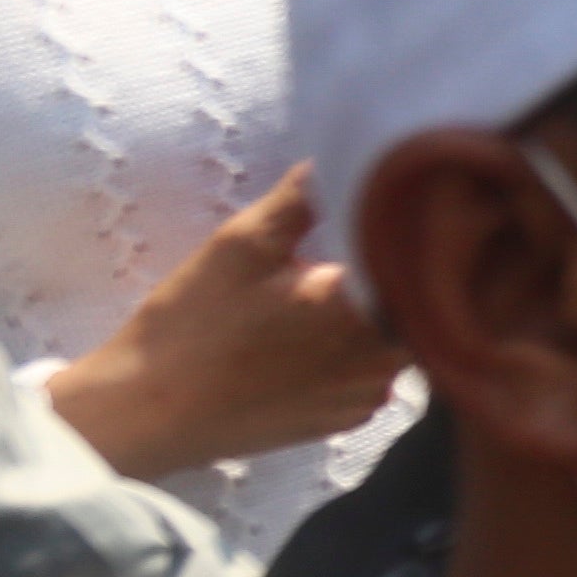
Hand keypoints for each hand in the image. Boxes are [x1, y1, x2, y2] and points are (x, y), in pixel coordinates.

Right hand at [51, 167, 397, 482]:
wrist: (149, 412)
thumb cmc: (193, 326)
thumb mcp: (241, 245)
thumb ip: (302, 199)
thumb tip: (338, 158)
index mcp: (370, 311)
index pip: (426, 263)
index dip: (416, 234)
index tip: (401, 213)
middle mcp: (384, 360)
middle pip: (420, 304)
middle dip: (396, 273)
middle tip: (359, 248)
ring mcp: (367, 394)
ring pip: (400, 340)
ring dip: (379, 314)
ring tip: (332, 290)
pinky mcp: (347, 418)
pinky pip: (374, 372)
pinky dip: (358, 351)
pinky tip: (317, 336)